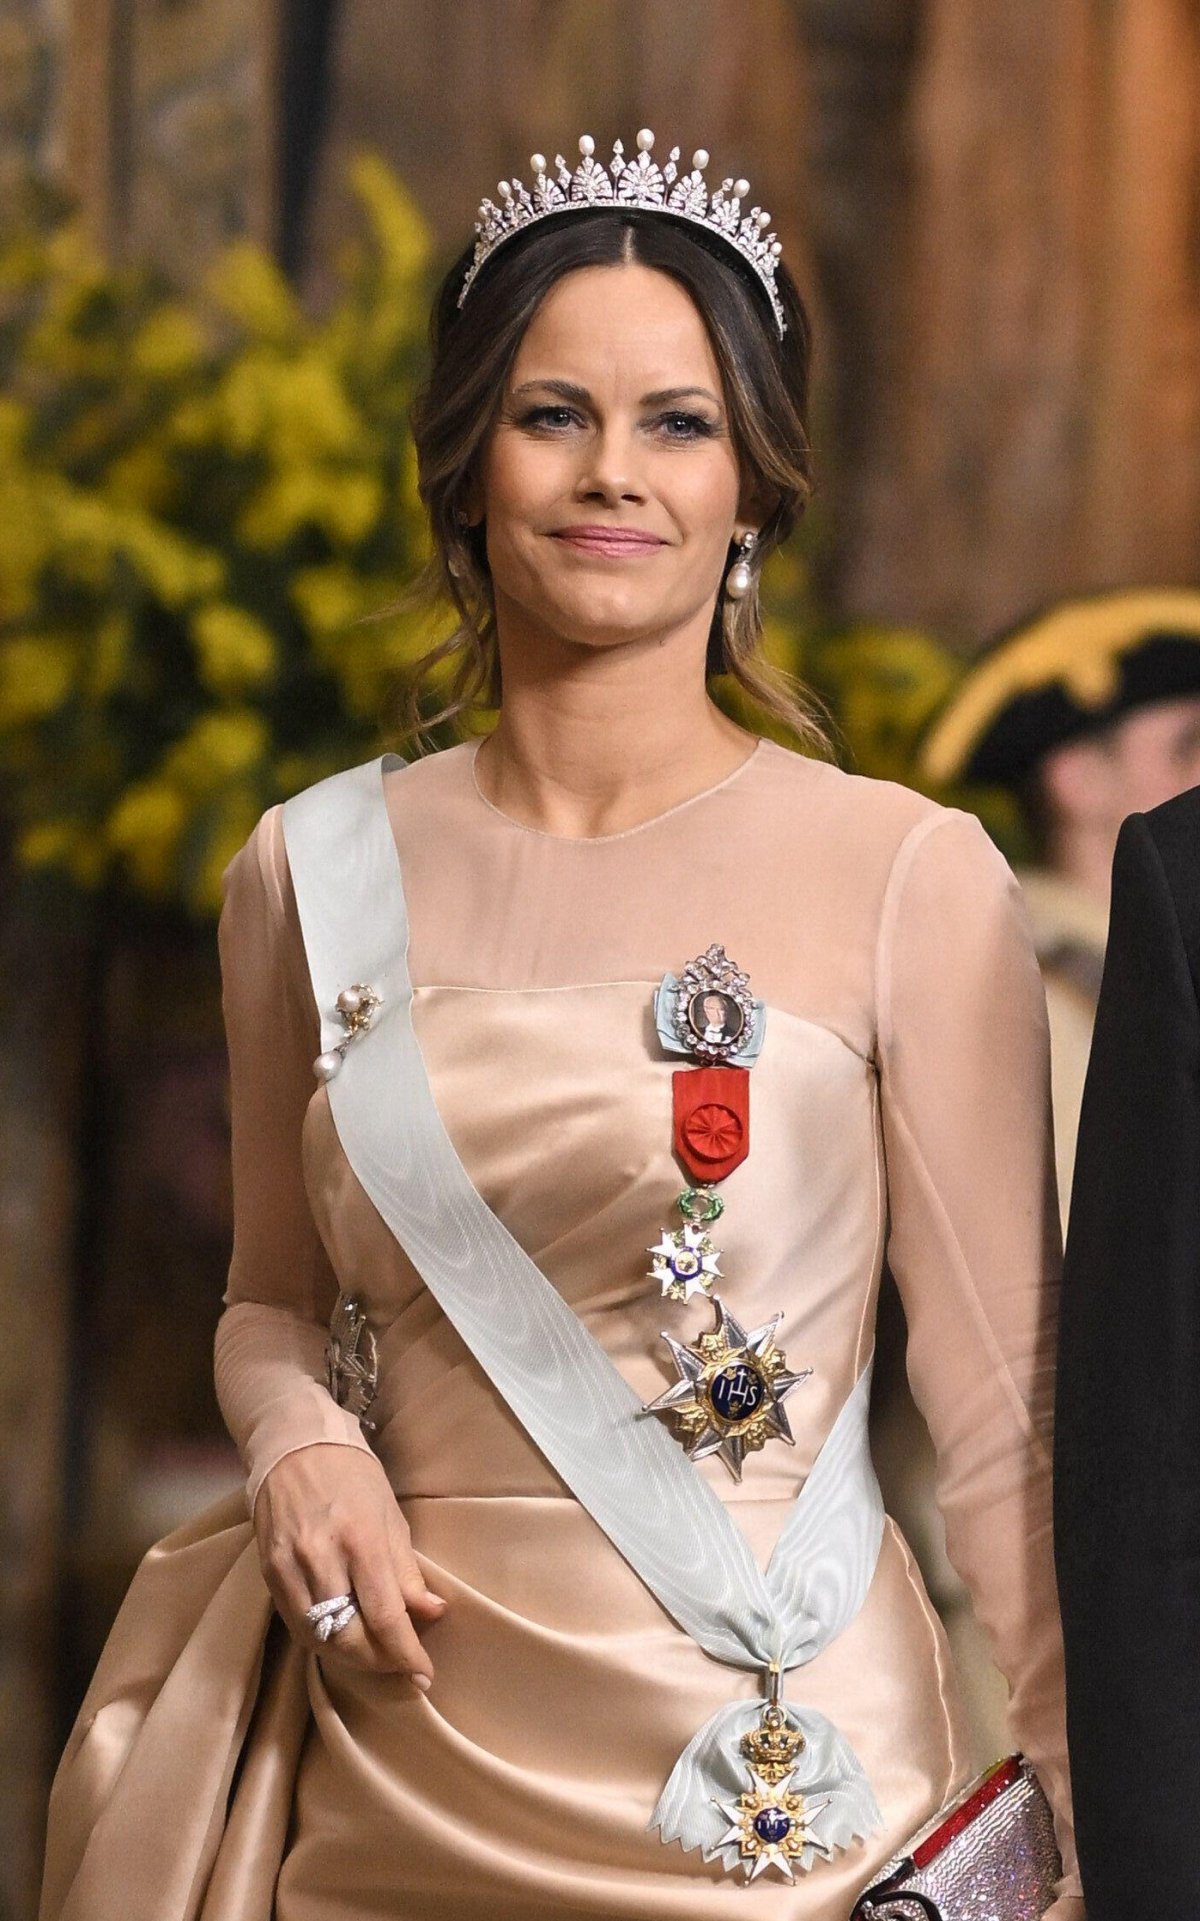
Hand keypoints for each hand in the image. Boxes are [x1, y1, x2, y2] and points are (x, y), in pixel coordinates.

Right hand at [254, 1442, 445, 1686]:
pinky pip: (296, 1623)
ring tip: (374, 1654)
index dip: (406, 1653)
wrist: (295, 1445)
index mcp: (361, 1539)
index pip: (385, 1615)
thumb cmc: (353, 1476)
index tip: (424, 1673)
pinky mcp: (268, 1572)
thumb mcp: (391, 1516)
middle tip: (400, 1664)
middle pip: (348, 1637)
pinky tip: (340, 1635)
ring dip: (350, 1656)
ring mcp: (289, 1567)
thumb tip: (433, 1613)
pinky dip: (320, 1639)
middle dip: (379, 1661)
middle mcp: (321, 1557)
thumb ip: (407, 1571)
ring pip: (319, 1639)